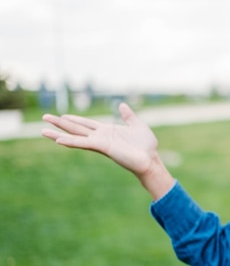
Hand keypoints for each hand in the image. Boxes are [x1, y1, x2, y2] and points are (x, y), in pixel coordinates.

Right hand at [42, 102, 158, 178]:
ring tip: (43, 130)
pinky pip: (84, 143)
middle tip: (44, 117)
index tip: (62, 115)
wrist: (151, 159)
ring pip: (75, 136)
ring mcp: (100, 143)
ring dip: (59, 133)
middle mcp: (100, 137)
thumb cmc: (146, 146)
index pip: (87, 124)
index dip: (74, 119)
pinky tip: (59, 140)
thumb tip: (122, 105)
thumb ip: (128, 116)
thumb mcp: (137, 125)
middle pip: (76, 128)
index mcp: (107, 131)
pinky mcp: (103, 147)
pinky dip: (71, 142)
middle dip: (61, 123)